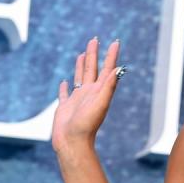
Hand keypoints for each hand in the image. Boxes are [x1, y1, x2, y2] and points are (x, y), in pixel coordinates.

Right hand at [52, 36, 122, 153]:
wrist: (72, 143)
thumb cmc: (86, 125)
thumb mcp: (100, 104)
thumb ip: (108, 87)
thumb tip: (118, 69)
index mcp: (99, 91)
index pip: (107, 69)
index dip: (111, 55)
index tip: (115, 42)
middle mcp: (89, 93)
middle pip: (92, 69)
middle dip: (93, 54)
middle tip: (94, 39)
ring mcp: (77, 100)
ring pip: (79, 78)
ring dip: (81, 66)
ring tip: (82, 54)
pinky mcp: (65, 107)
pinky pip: (65, 93)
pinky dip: (65, 87)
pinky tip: (64, 82)